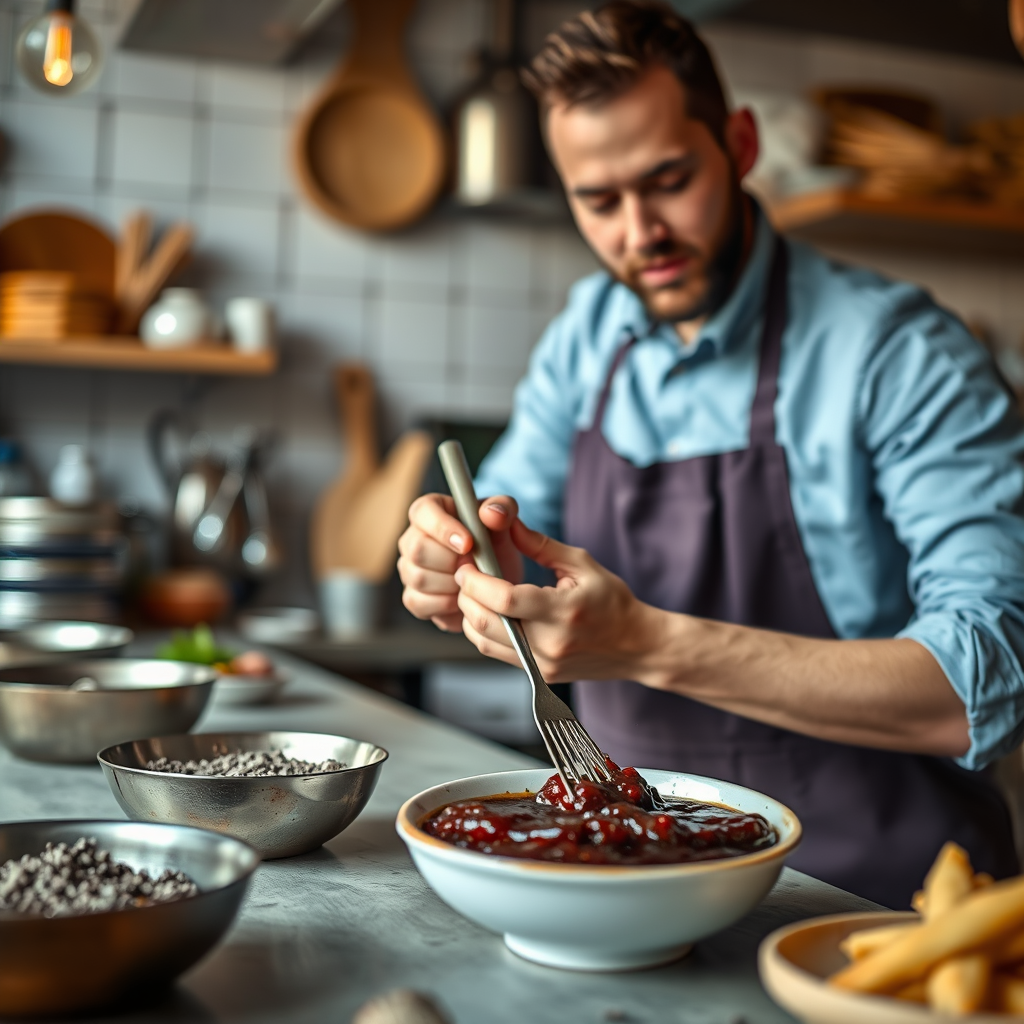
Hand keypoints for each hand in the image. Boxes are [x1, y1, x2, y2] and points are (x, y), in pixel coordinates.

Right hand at [397, 493, 522, 632]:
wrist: (497, 581)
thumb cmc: (496, 544)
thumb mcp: (505, 522)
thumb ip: (502, 508)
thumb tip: (491, 513)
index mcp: (430, 511)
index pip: (422, 511)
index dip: (443, 528)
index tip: (469, 544)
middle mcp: (412, 538)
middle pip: (418, 549)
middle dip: (452, 561)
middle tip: (476, 565)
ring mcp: (408, 569)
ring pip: (420, 578)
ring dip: (453, 583)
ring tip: (472, 580)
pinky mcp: (412, 598)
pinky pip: (421, 603)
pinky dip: (447, 604)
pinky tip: (462, 597)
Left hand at [454, 519, 660, 681]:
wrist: (636, 646)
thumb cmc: (613, 602)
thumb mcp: (582, 565)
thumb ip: (541, 546)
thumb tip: (508, 525)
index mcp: (563, 611)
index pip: (506, 601)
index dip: (477, 582)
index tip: (467, 566)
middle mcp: (550, 643)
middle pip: (487, 622)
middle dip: (466, 595)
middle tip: (465, 574)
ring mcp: (543, 664)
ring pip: (484, 642)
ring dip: (470, 614)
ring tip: (474, 592)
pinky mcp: (539, 674)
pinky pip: (497, 653)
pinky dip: (484, 631)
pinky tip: (490, 612)